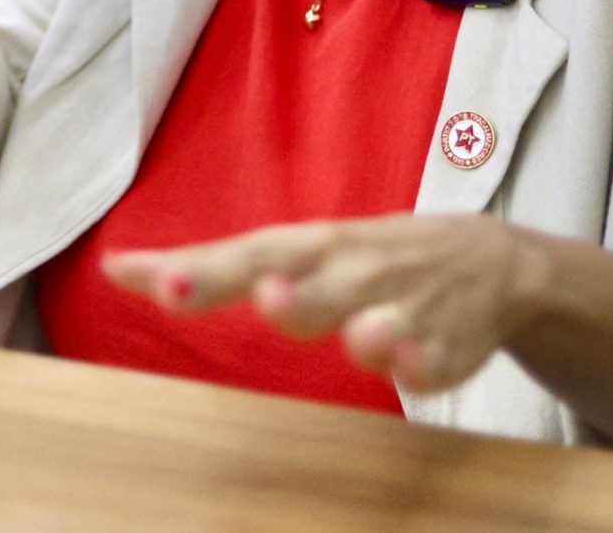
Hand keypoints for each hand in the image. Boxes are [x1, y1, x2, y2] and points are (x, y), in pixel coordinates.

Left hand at [104, 214, 545, 395]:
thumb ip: (213, 268)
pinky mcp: (448, 343)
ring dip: (344, 318)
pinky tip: (409, 366)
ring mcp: (402, 304)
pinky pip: (434, 357)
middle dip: (274, 291)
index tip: (141, 276)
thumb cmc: (364, 260)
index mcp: (309, 246)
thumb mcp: (292, 254)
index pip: (241, 253)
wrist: (493, 261)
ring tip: (314, 320)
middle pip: (303, 281)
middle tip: (231, 294)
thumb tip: (119, 268)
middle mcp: (351, 268)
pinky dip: (421, 361)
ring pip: (373, 315)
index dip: (194, 269)